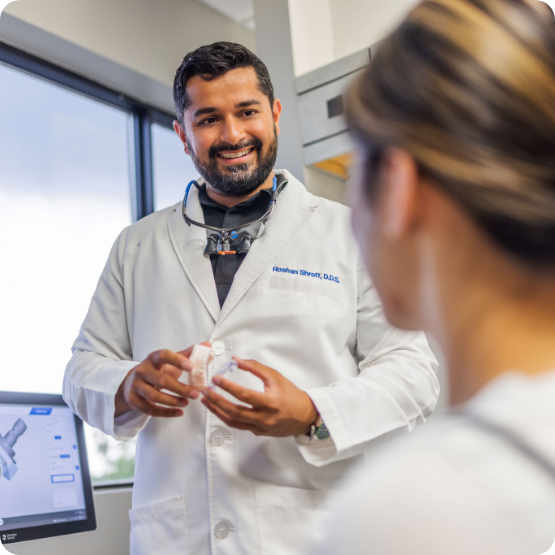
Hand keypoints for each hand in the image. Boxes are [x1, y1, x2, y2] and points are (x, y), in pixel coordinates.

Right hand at [115, 346, 200, 417]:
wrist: (133, 382)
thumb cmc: (158, 370)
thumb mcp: (171, 361)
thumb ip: (189, 354)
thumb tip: (208, 345)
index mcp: (153, 358)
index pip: (163, 355)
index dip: (177, 360)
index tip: (192, 366)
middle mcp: (142, 371)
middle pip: (161, 380)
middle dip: (180, 388)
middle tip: (195, 393)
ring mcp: (136, 386)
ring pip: (154, 396)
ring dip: (173, 401)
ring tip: (187, 402)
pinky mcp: (133, 400)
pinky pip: (150, 410)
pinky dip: (166, 413)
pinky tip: (179, 412)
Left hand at [200, 358, 317, 436]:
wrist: (305, 416)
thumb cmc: (291, 395)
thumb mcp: (276, 377)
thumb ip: (255, 368)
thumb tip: (236, 360)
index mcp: (270, 402)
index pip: (244, 395)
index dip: (228, 387)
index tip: (215, 379)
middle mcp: (264, 418)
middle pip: (234, 411)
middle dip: (216, 401)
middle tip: (205, 390)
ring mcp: (260, 428)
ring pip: (232, 421)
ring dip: (216, 410)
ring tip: (206, 400)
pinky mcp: (258, 432)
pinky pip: (238, 425)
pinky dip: (226, 417)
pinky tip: (218, 409)